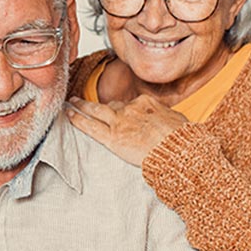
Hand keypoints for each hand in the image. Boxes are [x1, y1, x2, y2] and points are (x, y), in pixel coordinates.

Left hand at [65, 95, 188, 166]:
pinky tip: (69, 115)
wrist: (177, 150)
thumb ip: (165, 117)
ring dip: (81, 106)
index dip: (122, 109)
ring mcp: (120, 121)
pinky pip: (90, 125)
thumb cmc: (181, 139)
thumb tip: (167, 120)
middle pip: (111, 105)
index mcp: (147, 103)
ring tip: (71, 104)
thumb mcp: (177, 120)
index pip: (130, 104)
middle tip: (82, 100)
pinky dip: (78, 119)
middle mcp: (131, 109)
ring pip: (96, 110)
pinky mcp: (112, 137)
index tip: (118, 112)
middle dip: (96, 103)